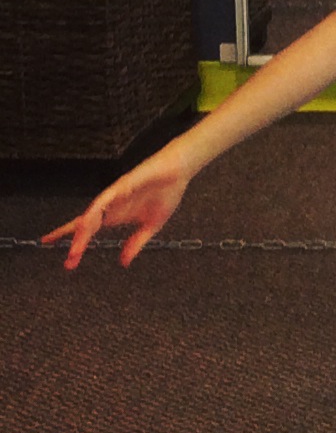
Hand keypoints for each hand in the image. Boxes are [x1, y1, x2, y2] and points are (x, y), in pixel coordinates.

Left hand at [41, 150, 191, 267]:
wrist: (180, 170)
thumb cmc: (167, 192)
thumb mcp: (152, 225)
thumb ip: (136, 243)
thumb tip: (123, 262)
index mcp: (116, 216)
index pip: (88, 229)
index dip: (73, 240)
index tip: (58, 252)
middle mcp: (110, 206)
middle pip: (86, 226)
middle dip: (76, 244)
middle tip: (69, 262)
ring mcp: (114, 196)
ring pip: (91, 215)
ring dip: (83, 232)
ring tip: (76, 249)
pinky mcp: (121, 186)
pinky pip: (103, 200)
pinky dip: (94, 211)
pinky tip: (89, 221)